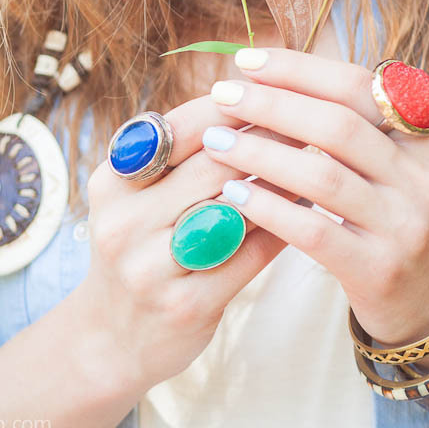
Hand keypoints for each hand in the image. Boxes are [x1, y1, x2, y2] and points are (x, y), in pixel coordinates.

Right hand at [81, 92, 302, 392]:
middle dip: (265, 139)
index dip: (230, 106)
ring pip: (233, 209)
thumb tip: (250, 96)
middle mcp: (124, 222)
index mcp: (112, 181)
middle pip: (211, 165)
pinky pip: (248, 256)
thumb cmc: (140, 245)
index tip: (273, 89)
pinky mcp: (185, 306)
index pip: (178, 127)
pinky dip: (283, 227)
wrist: (110, 338)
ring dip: (280, 180)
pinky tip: (308, 210)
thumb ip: (180, 151)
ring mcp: (151, 268)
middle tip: (309, 120)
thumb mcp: (137, 193)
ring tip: (317, 158)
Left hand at [203, 46, 428, 348]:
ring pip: (322, 176)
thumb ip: (351, 120)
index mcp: (427, 134)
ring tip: (216, 141)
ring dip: (260, 154)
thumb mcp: (395, 161)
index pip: (358, 85)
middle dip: (272, 104)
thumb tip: (271, 75)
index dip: (299, 69)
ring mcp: (407, 226)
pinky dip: (269, 208)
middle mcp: (424, 176)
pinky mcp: (381, 271)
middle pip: (339, 125)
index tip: (247, 61)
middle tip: (222, 95)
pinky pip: (315, 231)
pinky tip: (234, 195)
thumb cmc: (395, 214)